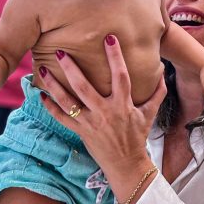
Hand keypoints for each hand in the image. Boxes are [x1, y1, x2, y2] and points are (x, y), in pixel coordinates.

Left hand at [38, 35, 164, 179]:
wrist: (126, 164)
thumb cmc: (137, 137)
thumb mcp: (149, 114)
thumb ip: (157, 93)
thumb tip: (163, 73)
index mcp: (123, 105)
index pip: (120, 76)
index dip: (115, 57)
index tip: (109, 38)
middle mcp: (105, 112)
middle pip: (84, 87)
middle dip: (71, 68)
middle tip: (61, 51)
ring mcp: (90, 122)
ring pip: (67, 101)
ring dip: (53, 86)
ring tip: (41, 70)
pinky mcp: (80, 131)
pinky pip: (61, 118)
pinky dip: (50, 107)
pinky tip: (40, 95)